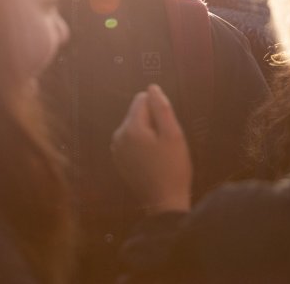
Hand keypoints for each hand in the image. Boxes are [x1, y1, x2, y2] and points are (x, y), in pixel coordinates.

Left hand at [111, 84, 192, 213]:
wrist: (164, 201)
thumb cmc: (173, 167)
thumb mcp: (173, 134)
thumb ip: (161, 108)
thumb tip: (151, 88)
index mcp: (131, 128)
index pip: (142, 99)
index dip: (159, 110)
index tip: (167, 128)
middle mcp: (118, 135)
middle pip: (137, 112)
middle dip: (153, 121)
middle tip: (166, 143)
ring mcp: (116, 149)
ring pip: (135, 126)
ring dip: (148, 133)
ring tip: (160, 152)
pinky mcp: (119, 159)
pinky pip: (131, 140)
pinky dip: (142, 144)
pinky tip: (153, 160)